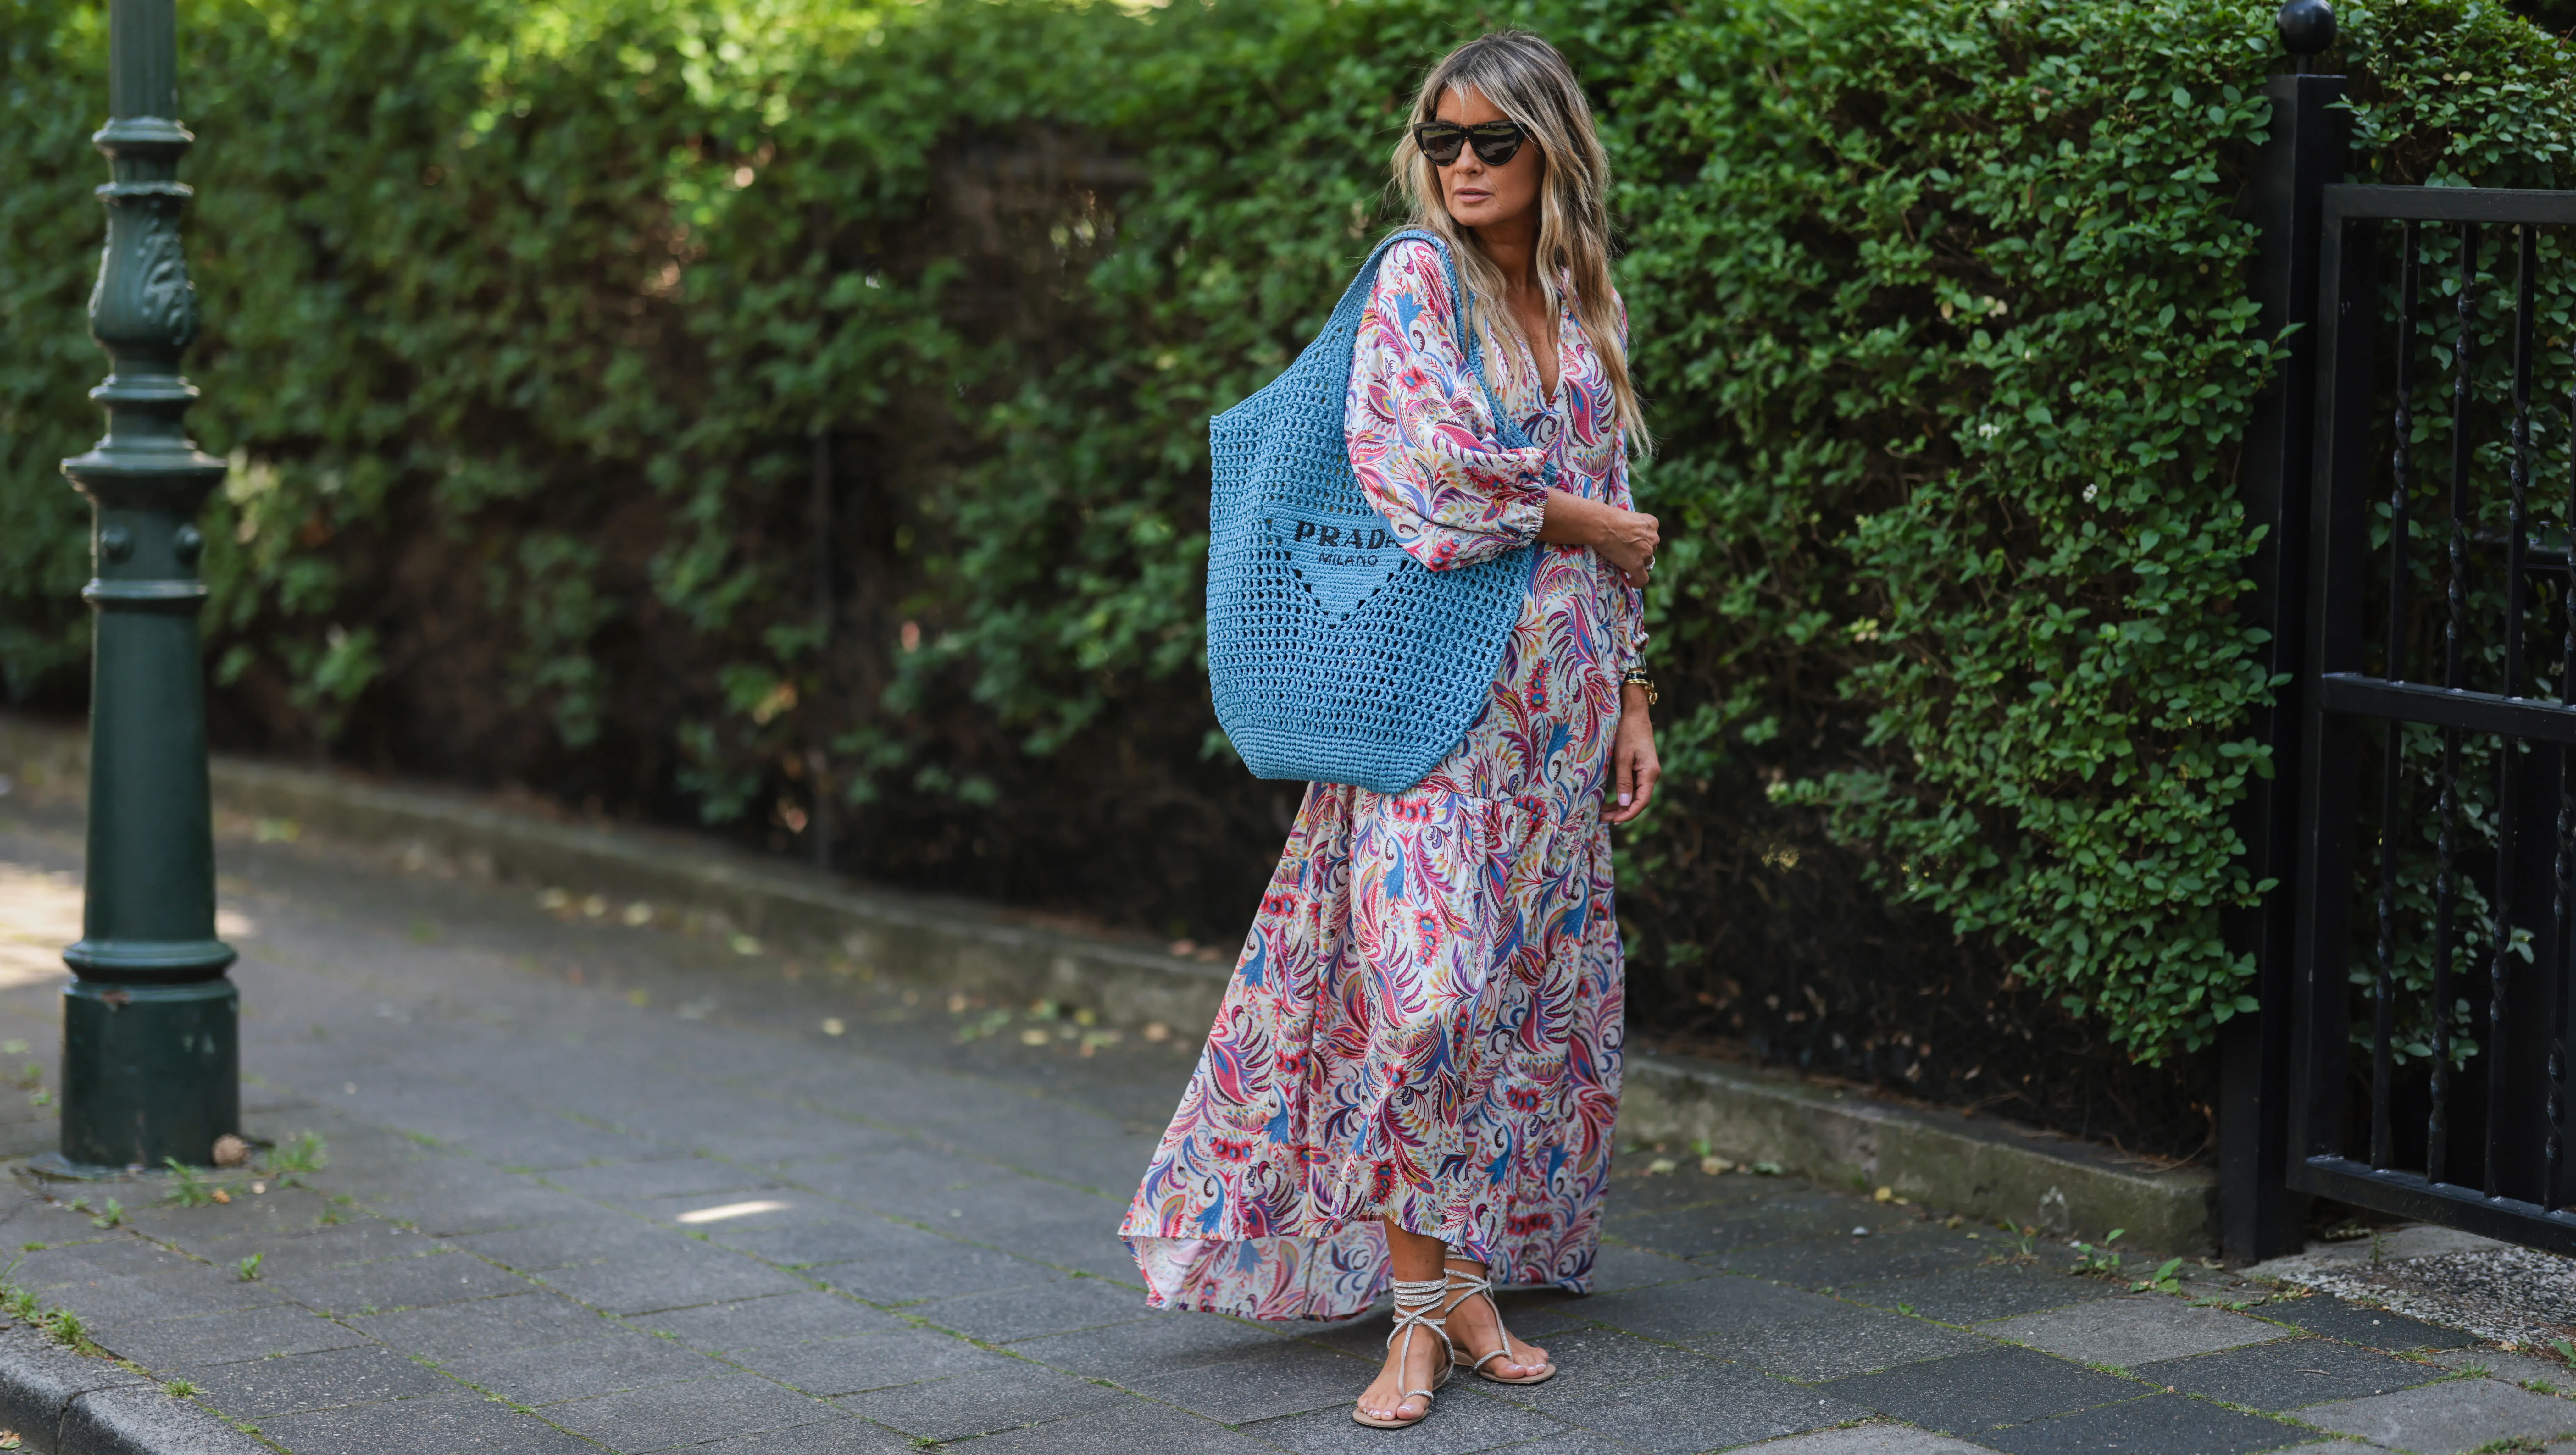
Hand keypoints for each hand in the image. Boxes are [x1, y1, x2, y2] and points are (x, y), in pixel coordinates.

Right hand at [1593, 506, 1659, 589]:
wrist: (1603, 526)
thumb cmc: (1609, 517)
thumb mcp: (1629, 515)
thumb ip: (1634, 525)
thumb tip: (1628, 534)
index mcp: (1652, 524)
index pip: (1651, 535)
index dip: (1643, 540)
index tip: (1635, 543)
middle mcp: (1653, 538)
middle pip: (1650, 549)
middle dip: (1641, 551)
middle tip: (1626, 551)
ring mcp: (1646, 552)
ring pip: (1646, 562)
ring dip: (1638, 562)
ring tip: (1624, 562)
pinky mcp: (1637, 565)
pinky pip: (1642, 578)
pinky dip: (1637, 581)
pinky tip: (1631, 581)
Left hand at [1606, 683, 1658, 824]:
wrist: (1633, 712)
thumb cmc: (1627, 731)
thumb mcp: (1622, 756)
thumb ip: (1624, 780)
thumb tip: (1623, 804)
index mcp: (1650, 773)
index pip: (1642, 801)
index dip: (1628, 814)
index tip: (1614, 821)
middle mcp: (1650, 774)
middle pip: (1638, 801)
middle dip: (1621, 812)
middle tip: (1602, 819)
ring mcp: (1646, 771)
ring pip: (1634, 795)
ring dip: (1619, 805)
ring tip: (1602, 812)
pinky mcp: (1639, 767)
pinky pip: (1632, 786)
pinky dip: (1621, 795)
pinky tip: (1609, 800)